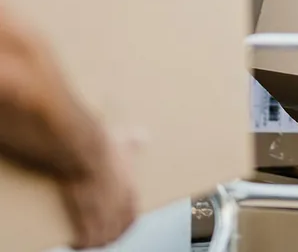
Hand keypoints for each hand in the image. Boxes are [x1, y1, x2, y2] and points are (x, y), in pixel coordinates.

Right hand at [60, 130, 139, 249]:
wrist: (87, 149)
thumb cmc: (104, 143)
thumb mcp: (125, 141)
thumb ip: (135, 142)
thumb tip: (144, 136)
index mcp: (130, 191)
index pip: (132, 218)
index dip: (124, 225)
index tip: (117, 227)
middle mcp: (120, 205)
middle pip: (117, 232)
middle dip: (109, 236)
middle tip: (99, 237)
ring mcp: (103, 212)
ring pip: (102, 239)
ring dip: (94, 242)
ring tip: (86, 242)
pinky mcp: (85, 215)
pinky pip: (86, 240)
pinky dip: (80, 243)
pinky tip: (74, 243)